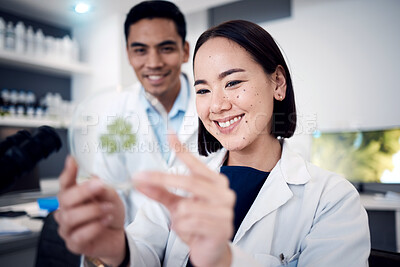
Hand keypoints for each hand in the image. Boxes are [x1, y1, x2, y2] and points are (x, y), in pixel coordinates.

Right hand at [54, 156, 125, 265]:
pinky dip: (95, 226)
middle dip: (82, 191)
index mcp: (73, 196)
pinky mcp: (74, 244)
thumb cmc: (109, 213)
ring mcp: (67, 228)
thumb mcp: (111, 197)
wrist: (117, 235)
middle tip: (99, 186)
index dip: (68, 172)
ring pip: (70, 217)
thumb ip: (103, 189)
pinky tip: (106, 221)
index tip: (72, 160)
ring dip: (93, 210)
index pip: (65, 183)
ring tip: (109, 208)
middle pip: (64, 199)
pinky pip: (79, 235)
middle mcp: (66, 211)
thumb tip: (94, 179)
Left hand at [134, 134, 234, 266]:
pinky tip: (191, 233)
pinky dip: (183, 229)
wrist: (211, 252)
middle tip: (140, 177)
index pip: (196, 163)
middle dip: (161, 179)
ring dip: (178, 217)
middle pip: (188, 181)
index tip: (169, 134)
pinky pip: (190, 223)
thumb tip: (141, 180)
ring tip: (185, 224)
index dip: (182, 149)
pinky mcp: (222, 228)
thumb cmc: (196, 225)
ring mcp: (225, 210)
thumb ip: (161, 192)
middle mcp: (224, 193)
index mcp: (215, 182)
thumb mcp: (176, 205)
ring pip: (186, 207)